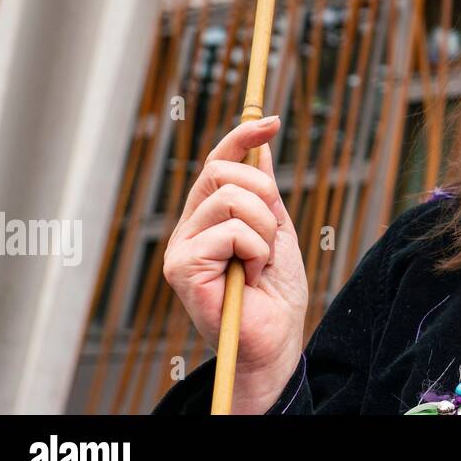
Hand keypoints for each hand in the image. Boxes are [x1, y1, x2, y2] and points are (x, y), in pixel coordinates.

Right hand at [163, 116, 307, 412]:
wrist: (276, 341)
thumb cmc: (275, 294)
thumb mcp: (278, 230)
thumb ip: (265, 192)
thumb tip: (261, 146)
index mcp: (208, 216)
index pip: (218, 161)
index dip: (243, 136)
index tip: (273, 120)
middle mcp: (188, 228)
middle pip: (224, 171)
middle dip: (264, 194)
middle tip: (273, 234)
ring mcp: (181, 248)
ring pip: (232, 201)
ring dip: (265, 232)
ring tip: (261, 263)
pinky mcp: (182, 269)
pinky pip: (231, 232)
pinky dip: (256, 253)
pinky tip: (250, 278)